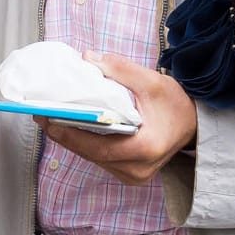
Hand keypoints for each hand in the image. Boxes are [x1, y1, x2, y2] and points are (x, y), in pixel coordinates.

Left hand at [33, 51, 196, 185]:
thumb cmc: (176, 105)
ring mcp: (132, 175)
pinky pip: (97, 158)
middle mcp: (137, 169)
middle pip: (89, 153)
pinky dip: (82, 141)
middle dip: (63, 133)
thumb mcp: (152, 81)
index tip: (47, 118)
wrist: (193, 125)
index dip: (69, 132)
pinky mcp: (127, 173)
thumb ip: (120, 69)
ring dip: (70, 138)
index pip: (97, 146)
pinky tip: (68, 126)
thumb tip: (87, 58)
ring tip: (49, 116)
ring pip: (91, 157)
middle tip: (41, 113)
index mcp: (145, 149)